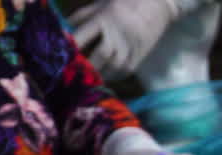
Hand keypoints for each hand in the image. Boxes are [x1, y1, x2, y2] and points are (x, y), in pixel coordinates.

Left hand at [69, 0, 183, 82]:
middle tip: (76, 73)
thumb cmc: (125, 2)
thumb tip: (64, 30)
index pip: (84, 36)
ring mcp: (131, 44)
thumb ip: (82, 16)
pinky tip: (106, 76)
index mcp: (104, 18)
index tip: (63, 55)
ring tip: (90, 79)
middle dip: (88, 66)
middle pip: (102, 55)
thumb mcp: (101, 4)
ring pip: (115, 65)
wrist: (158, 4)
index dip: (72, 48)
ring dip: (101, 74)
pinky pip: (127, 69)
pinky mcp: (142, 52)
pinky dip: (115, 75)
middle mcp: (118, 32)